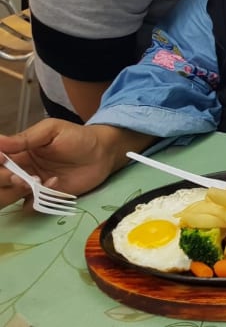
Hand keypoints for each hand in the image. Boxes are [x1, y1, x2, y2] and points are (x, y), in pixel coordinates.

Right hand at [0, 118, 154, 209]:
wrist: (103, 152)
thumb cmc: (77, 137)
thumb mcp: (51, 130)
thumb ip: (25, 138)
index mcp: (18, 152)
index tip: (3, 161)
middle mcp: (21, 170)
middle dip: (4, 178)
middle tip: (19, 175)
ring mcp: (33, 185)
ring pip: (9, 195)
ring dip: (16, 190)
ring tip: (34, 181)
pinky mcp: (47, 197)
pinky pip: (30, 206)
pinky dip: (36, 200)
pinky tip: (55, 183)